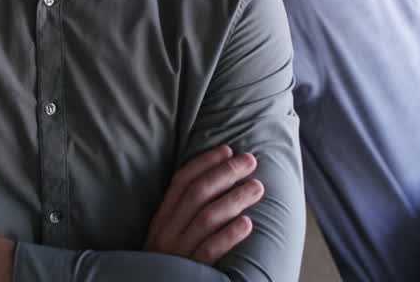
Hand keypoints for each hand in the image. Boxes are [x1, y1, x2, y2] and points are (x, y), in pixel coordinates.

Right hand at [144, 146, 263, 265]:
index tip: (227, 149)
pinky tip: (247, 223)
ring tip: (258, 187)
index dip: (204, 163)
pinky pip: (209, 251)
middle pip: (196, 194)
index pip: (180, 182)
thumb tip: (215, 186)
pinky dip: (229, 235)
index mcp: (161, 220)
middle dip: (225, 173)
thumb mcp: (168, 238)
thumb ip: (184, 217)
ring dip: (234, 198)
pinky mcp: (190, 272)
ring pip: (206, 218)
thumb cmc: (169, 267)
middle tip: (250, 161)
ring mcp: (177, 253)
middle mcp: (166, 233)